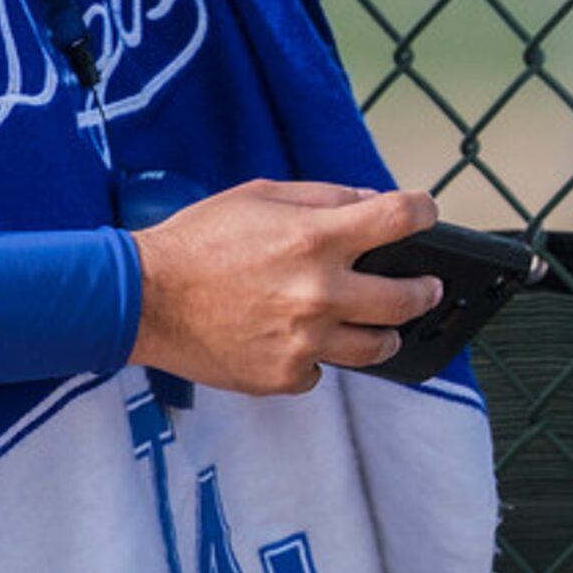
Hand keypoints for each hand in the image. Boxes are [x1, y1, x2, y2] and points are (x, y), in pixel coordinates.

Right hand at [127, 180, 442, 396]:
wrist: (144, 298)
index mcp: (316, 238)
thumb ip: (323, 198)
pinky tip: (302, 342)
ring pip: (376, 347)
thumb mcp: (261, 196)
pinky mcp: (282, 376)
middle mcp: (319, 292)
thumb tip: (369, 203)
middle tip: (428, 287)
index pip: (399, 220)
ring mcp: (304, 341)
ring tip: (385, 327)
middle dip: (425, 289)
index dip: (424, 212)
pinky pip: (322, 372)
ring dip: (387, 333)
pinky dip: (318, 357)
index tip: (427, 215)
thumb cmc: (198, 240)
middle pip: (406, 298)